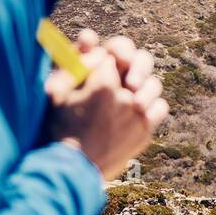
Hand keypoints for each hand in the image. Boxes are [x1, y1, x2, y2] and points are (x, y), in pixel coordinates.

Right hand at [46, 38, 167, 178]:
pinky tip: (137, 108)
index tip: (96, 69)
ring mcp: (138, 115)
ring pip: (153, 84)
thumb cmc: (57, 129)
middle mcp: (125, 97)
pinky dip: (151, 105)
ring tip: (130, 90)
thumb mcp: (55, 92)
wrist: (70, 171)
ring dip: (142, 83)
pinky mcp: (145, 131)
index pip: (109, 56)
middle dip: (128, 62)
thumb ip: (74, 63)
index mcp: (102, 84)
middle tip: (118, 73)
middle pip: (138, 62)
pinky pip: (159, 107)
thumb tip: (93, 44)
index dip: (102, 60)